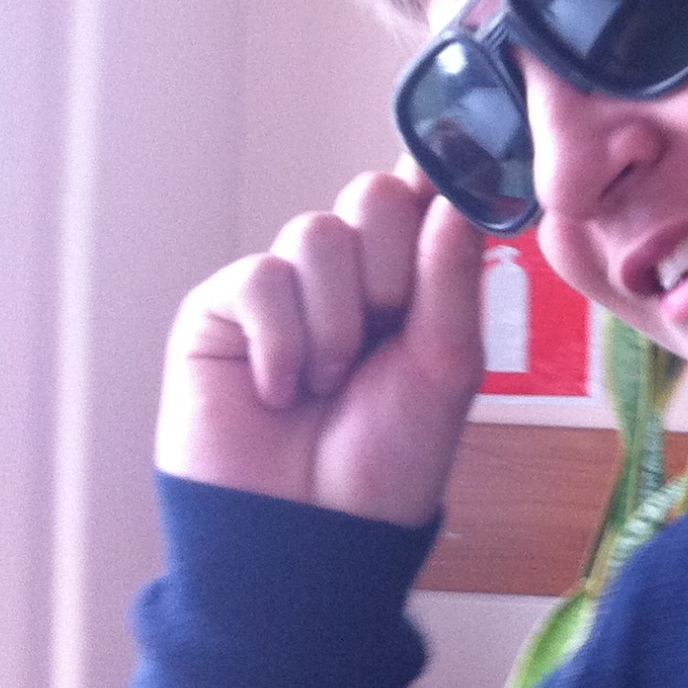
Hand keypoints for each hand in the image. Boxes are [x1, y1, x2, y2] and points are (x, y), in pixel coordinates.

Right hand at [155, 168, 484, 526]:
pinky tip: (281, 392)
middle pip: (373, 195)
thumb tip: (457, 190)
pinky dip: (283, 342)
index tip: (466, 154)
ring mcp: (283, 287)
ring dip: (338, 320)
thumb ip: (452, 274)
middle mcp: (349, 272)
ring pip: (317, 232)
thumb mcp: (446, 364)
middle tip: (388, 331)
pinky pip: (261, 279)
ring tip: (331, 382)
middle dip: (391, 266)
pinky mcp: (222, 311)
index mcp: (412, 277)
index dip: (442, 169)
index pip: (426, 194)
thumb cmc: (387, 460)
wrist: (311, 534)